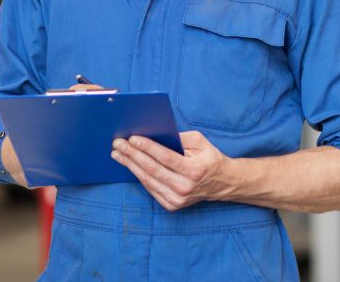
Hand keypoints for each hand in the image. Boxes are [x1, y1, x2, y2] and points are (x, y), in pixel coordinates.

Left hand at [111, 130, 232, 210]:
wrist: (222, 183)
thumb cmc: (209, 158)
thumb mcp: (200, 141)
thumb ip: (180, 137)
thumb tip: (156, 134)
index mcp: (194, 170)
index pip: (165, 158)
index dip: (147, 148)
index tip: (132, 138)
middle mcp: (185, 187)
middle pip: (152, 169)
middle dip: (132, 155)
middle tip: (118, 144)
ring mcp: (177, 199)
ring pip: (148, 180)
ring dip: (130, 166)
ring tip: (118, 154)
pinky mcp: (172, 205)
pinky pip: (151, 189)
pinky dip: (139, 176)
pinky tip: (130, 165)